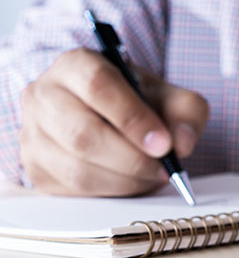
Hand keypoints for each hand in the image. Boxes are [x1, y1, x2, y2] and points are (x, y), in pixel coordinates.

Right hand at [19, 48, 209, 196]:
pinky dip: (111, 193)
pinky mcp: (35, 169)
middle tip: (164, 167)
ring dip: (125, 180)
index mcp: (75, 64)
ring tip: (153, 174)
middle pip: (82, 135)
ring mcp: (33, 134)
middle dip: (132, 159)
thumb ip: (186, 112)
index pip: (98, 86)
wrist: (108, 114)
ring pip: (77, 169)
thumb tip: (183, 143)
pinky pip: (73, 192)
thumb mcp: (168, 95)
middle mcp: (44, 95)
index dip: (134, 119)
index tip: (164, 144)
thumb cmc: (136, 101)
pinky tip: (131, 181)